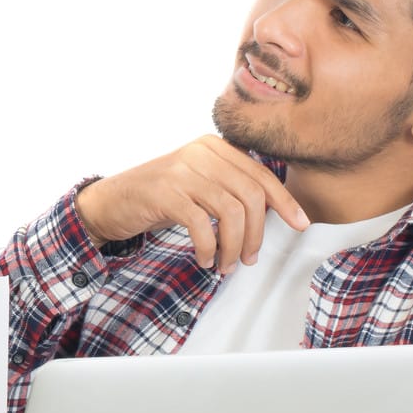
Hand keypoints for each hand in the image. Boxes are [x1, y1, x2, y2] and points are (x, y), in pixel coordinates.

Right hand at [74, 135, 310, 273]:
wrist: (111, 201)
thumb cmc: (161, 197)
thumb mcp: (199, 183)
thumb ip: (230, 186)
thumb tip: (275, 209)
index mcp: (213, 146)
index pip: (260, 175)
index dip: (285, 202)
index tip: (300, 225)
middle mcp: (200, 152)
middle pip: (250, 196)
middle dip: (256, 235)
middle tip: (249, 259)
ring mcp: (181, 171)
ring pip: (230, 213)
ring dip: (233, 247)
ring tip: (226, 265)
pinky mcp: (164, 193)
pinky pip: (202, 226)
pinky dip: (208, 249)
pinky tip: (204, 259)